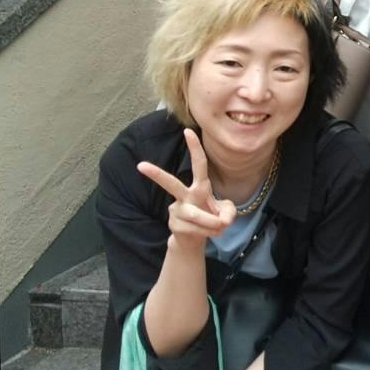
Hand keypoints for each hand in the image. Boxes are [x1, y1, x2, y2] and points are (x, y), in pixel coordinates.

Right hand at [136, 130, 234, 247]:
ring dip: (212, 223)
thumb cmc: (210, 218)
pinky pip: (196, 229)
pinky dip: (209, 232)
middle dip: (156, 175)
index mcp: (199, 187)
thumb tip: (224, 219)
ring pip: (195, 215)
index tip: (187, 131)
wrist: (194, 239)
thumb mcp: (226, 213)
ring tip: (220, 226)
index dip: (194, 148)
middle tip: (140, 165)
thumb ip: (229, 212)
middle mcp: (185, 195)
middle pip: (171, 184)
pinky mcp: (173, 224)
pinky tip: (209, 232)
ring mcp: (177, 210)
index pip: (198, 164)